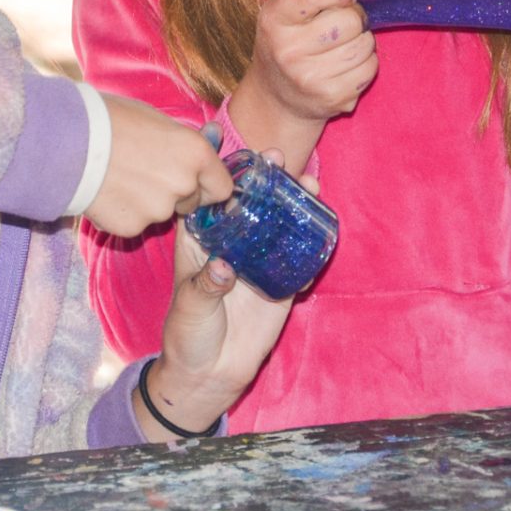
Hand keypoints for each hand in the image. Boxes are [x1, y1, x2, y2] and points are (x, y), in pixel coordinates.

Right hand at [85, 95, 235, 237]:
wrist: (68, 140)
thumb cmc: (111, 119)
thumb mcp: (156, 120)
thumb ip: (181, 143)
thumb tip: (201, 147)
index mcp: (196, 154)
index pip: (223, 188)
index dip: (208, 186)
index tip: (195, 182)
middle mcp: (184, 185)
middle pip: (191, 202)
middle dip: (175, 194)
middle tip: (145, 173)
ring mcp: (158, 210)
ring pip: (160, 213)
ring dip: (146, 202)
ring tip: (118, 178)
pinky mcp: (132, 227)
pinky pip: (134, 223)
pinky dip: (124, 212)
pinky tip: (106, 192)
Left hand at [135, 149, 314, 439]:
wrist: (211, 374)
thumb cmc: (188, 334)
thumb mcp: (189, 307)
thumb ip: (205, 286)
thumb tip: (225, 269)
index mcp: (200, 241)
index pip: (206, 196)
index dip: (214, 167)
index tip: (220, 136)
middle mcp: (231, 244)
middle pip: (249, 201)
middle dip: (264, 175)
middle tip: (278, 156)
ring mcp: (258, 261)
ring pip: (278, 222)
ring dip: (293, 199)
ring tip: (308, 180)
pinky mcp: (281, 283)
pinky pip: (300, 256)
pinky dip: (312, 239)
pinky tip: (321, 221)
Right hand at [238, 0, 376, 124]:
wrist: (276, 96)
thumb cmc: (288, 42)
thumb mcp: (285, 12)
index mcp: (274, 19)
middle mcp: (288, 49)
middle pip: (350, 20)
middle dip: (355, 17)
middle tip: (345, 24)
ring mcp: (310, 77)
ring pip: (365, 44)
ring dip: (362, 41)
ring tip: (344, 45)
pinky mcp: (332, 97)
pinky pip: (370, 68)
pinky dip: (366, 63)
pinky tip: (347, 65)